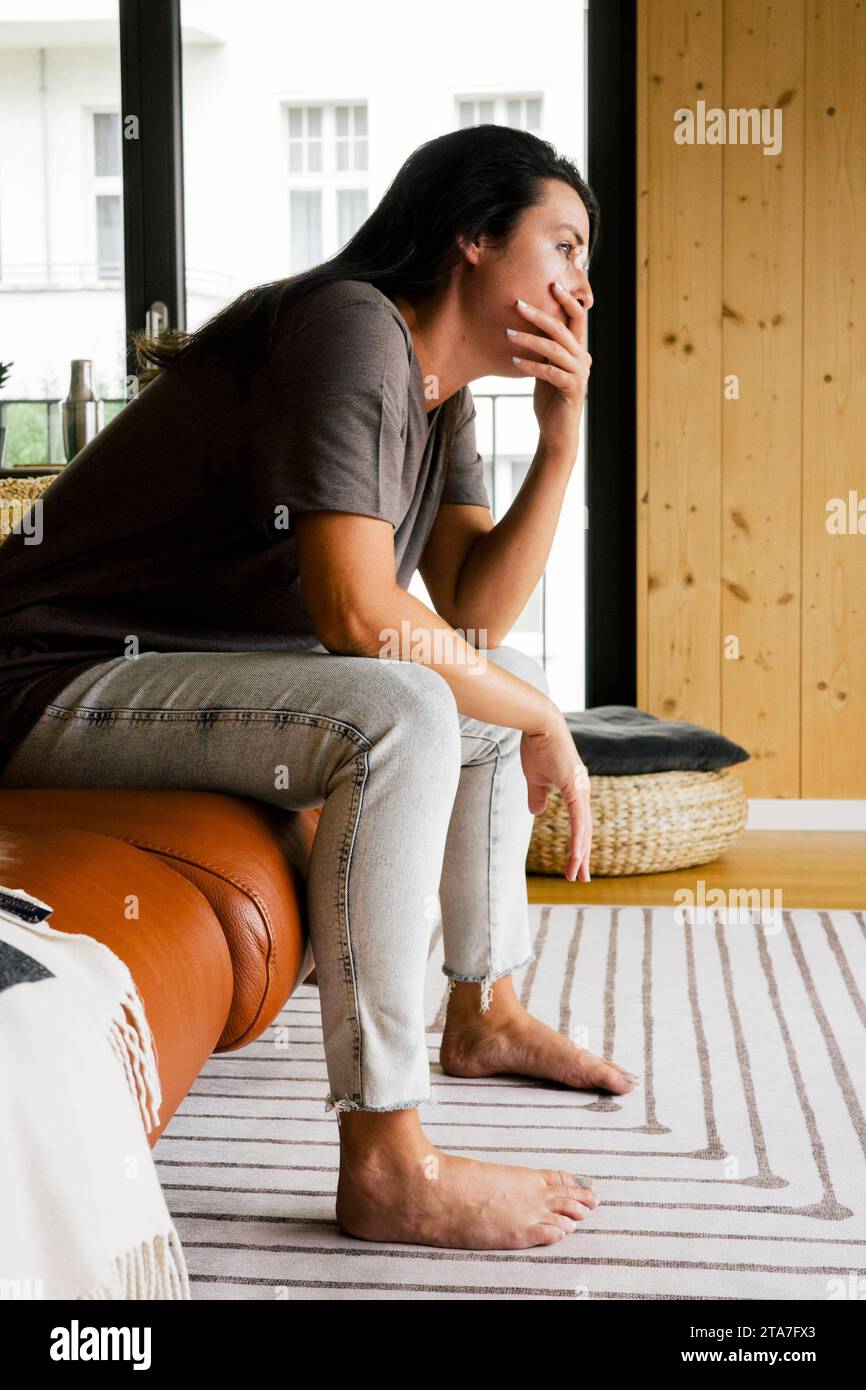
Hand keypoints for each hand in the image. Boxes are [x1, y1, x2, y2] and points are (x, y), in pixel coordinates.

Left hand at [509, 282, 590, 457]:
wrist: (557, 432)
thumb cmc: (550, 398)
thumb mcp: (547, 367)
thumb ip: (547, 348)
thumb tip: (530, 324)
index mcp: (578, 350)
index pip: (577, 317)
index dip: (567, 299)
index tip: (552, 283)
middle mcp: (583, 358)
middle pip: (563, 328)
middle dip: (539, 313)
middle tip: (517, 303)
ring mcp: (580, 374)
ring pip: (555, 348)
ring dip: (529, 339)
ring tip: (507, 333)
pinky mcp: (572, 389)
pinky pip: (550, 372)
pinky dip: (531, 365)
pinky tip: (514, 361)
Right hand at [520, 712, 592, 882]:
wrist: (539, 723)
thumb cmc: (536, 745)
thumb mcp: (535, 776)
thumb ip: (537, 795)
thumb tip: (537, 812)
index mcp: (574, 789)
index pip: (579, 824)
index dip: (577, 845)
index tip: (574, 864)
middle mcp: (582, 791)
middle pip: (585, 832)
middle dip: (582, 857)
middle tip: (580, 878)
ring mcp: (580, 789)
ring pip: (584, 831)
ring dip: (580, 855)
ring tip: (577, 875)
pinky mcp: (575, 787)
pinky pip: (578, 821)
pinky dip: (578, 840)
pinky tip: (576, 856)